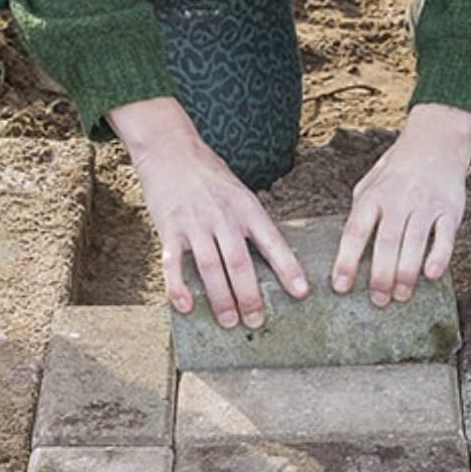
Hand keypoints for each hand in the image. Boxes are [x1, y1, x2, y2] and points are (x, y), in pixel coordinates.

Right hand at [107, 97, 308, 328]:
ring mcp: (194, 223)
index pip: (272, 242)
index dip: (288, 269)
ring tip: (228, 322)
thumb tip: (271, 259)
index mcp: (246, 207)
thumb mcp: (238, 192)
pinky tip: (185, 306)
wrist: (170, 150)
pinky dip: (178, 287)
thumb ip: (251, 223)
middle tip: (257, 321)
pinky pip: (172, 263)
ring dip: (220, 299)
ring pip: (210, 267)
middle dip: (250, 296)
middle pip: (239, 262)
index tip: (301, 293)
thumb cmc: (209, 175)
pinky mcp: (169, 229)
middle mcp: (222, 216)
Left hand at [332, 102, 470, 303]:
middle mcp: (398, 200)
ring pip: (414, 243)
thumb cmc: (397, 170)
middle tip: (378, 300)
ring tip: (400, 296)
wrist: (436, 141)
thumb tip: (347, 249)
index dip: (346, 261)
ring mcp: (425, 204)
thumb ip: (360, 214)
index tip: (341, 287)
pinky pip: (445, 237)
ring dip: (406, 274)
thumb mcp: (370, 184)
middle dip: (381, 276)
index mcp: (373, 197)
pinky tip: (431, 276)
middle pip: (386, 243)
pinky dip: (439, 257)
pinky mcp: (450, 209)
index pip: (355, 232)